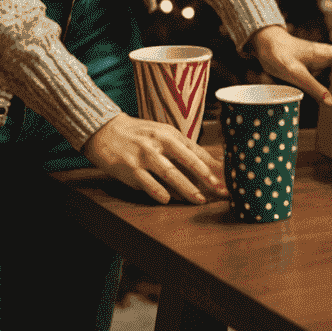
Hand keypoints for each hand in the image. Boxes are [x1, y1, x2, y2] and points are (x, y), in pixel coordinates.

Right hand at [82, 114, 227, 203]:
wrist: (106, 131)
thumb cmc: (140, 135)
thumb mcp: (163, 135)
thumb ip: (182, 149)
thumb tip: (208, 165)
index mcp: (171, 134)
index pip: (195, 151)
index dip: (211, 165)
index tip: (225, 178)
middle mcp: (160, 143)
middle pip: (186, 161)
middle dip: (204, 176)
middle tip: (219, 189)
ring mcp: (144, 155)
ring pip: (169, 173)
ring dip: (186, 187)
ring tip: (199, 199)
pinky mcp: (129, 168)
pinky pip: (146, 182)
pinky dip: (157, 191)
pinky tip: (166, 200)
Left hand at [249, 24, 331, 105]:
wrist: (266, 44)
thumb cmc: (281, 55)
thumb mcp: (297, 75)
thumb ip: (314, 88)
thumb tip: (330, 102)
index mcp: (326, 54)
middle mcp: (326, 54)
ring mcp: (320, 58)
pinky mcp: (313, 63)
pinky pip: (327, 72)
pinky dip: (330, 81)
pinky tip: (331, 93)